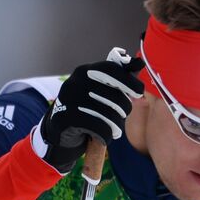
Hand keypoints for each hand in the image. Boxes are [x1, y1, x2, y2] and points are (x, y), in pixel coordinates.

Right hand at [38, 49, 144, 172]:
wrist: (60, 129)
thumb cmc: (86, 106)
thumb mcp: (98, 87)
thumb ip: (117, 76)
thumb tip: (139, 63)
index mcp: (84, 71)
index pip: (111, 70)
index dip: (128, 81)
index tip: (139, 92)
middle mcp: (75, 82)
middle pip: (114, 95)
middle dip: (125, 108)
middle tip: (124, 116)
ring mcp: (68, 100)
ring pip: (108, 113)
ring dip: (116, 125)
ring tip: (115, 129)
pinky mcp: (66, 118)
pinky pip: (98, 127)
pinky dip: (106, 134)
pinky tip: (106, 136)